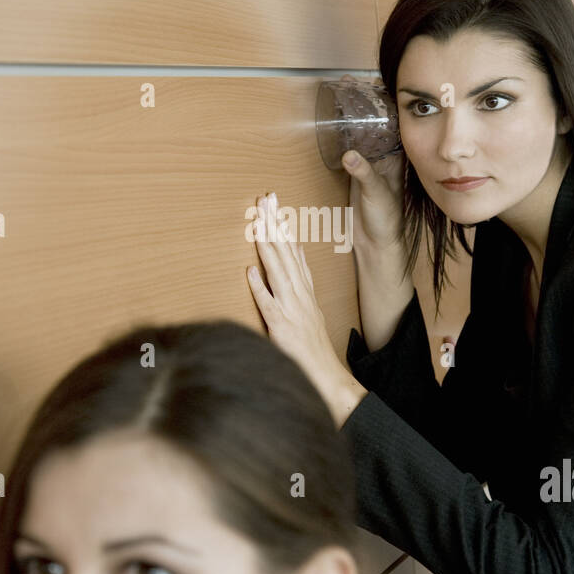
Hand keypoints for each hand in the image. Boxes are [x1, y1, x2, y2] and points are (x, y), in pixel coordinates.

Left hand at [247, 192, 363, 423]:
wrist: (324, 373)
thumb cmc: (311, 344)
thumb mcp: (309, 306)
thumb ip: (300, 280)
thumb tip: (290, 254)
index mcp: (304, 288)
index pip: (292, 250)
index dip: (283, 226)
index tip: (273, 204)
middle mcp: (299, 294)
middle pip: (285, 253)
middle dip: (274, 224)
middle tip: (264, 199)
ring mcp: (291, 308)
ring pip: (278, 271)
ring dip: (267, 246)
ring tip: (257, 222)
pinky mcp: (281, 326)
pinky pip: (269, 304)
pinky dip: (259, 287)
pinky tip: (249, 270)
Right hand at [337, 76, 405, 251]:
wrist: (376, 244)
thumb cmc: (387, 221)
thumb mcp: (378, 195)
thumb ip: (365, 175)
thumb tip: (349, 156)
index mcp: (396, 158)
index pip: (393, 122)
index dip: (384, 102)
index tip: (371, 83)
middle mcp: (384, 157)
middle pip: (375, 123)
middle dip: (364, 103)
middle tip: (350, 83)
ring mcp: (369, 163)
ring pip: (361, 132)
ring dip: (352, 116)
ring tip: (341, 94)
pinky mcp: (354, 172)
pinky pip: (348, 147)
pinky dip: (341, 134)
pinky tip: (332, 123)